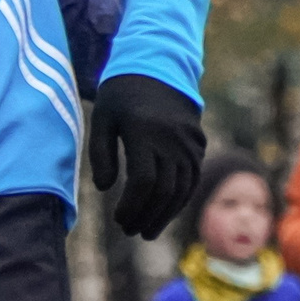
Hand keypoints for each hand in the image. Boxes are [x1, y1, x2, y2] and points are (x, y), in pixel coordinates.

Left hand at [89, 73, 204, 237]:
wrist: (158, 69)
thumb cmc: (121, 95)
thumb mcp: (102, 117)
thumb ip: (101, 153)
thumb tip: (106, 188)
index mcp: (144, 132)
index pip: (143, 181)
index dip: (131, 206)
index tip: (118, 220)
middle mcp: (171, 140)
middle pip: (163, 190)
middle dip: (147, 215)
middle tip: (130, 231)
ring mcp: (189, 144)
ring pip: (181, 189)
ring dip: (165, 215)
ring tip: (146, 231)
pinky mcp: (198, 146)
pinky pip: (192, 180)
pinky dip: (179, 200)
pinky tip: (164, 213)